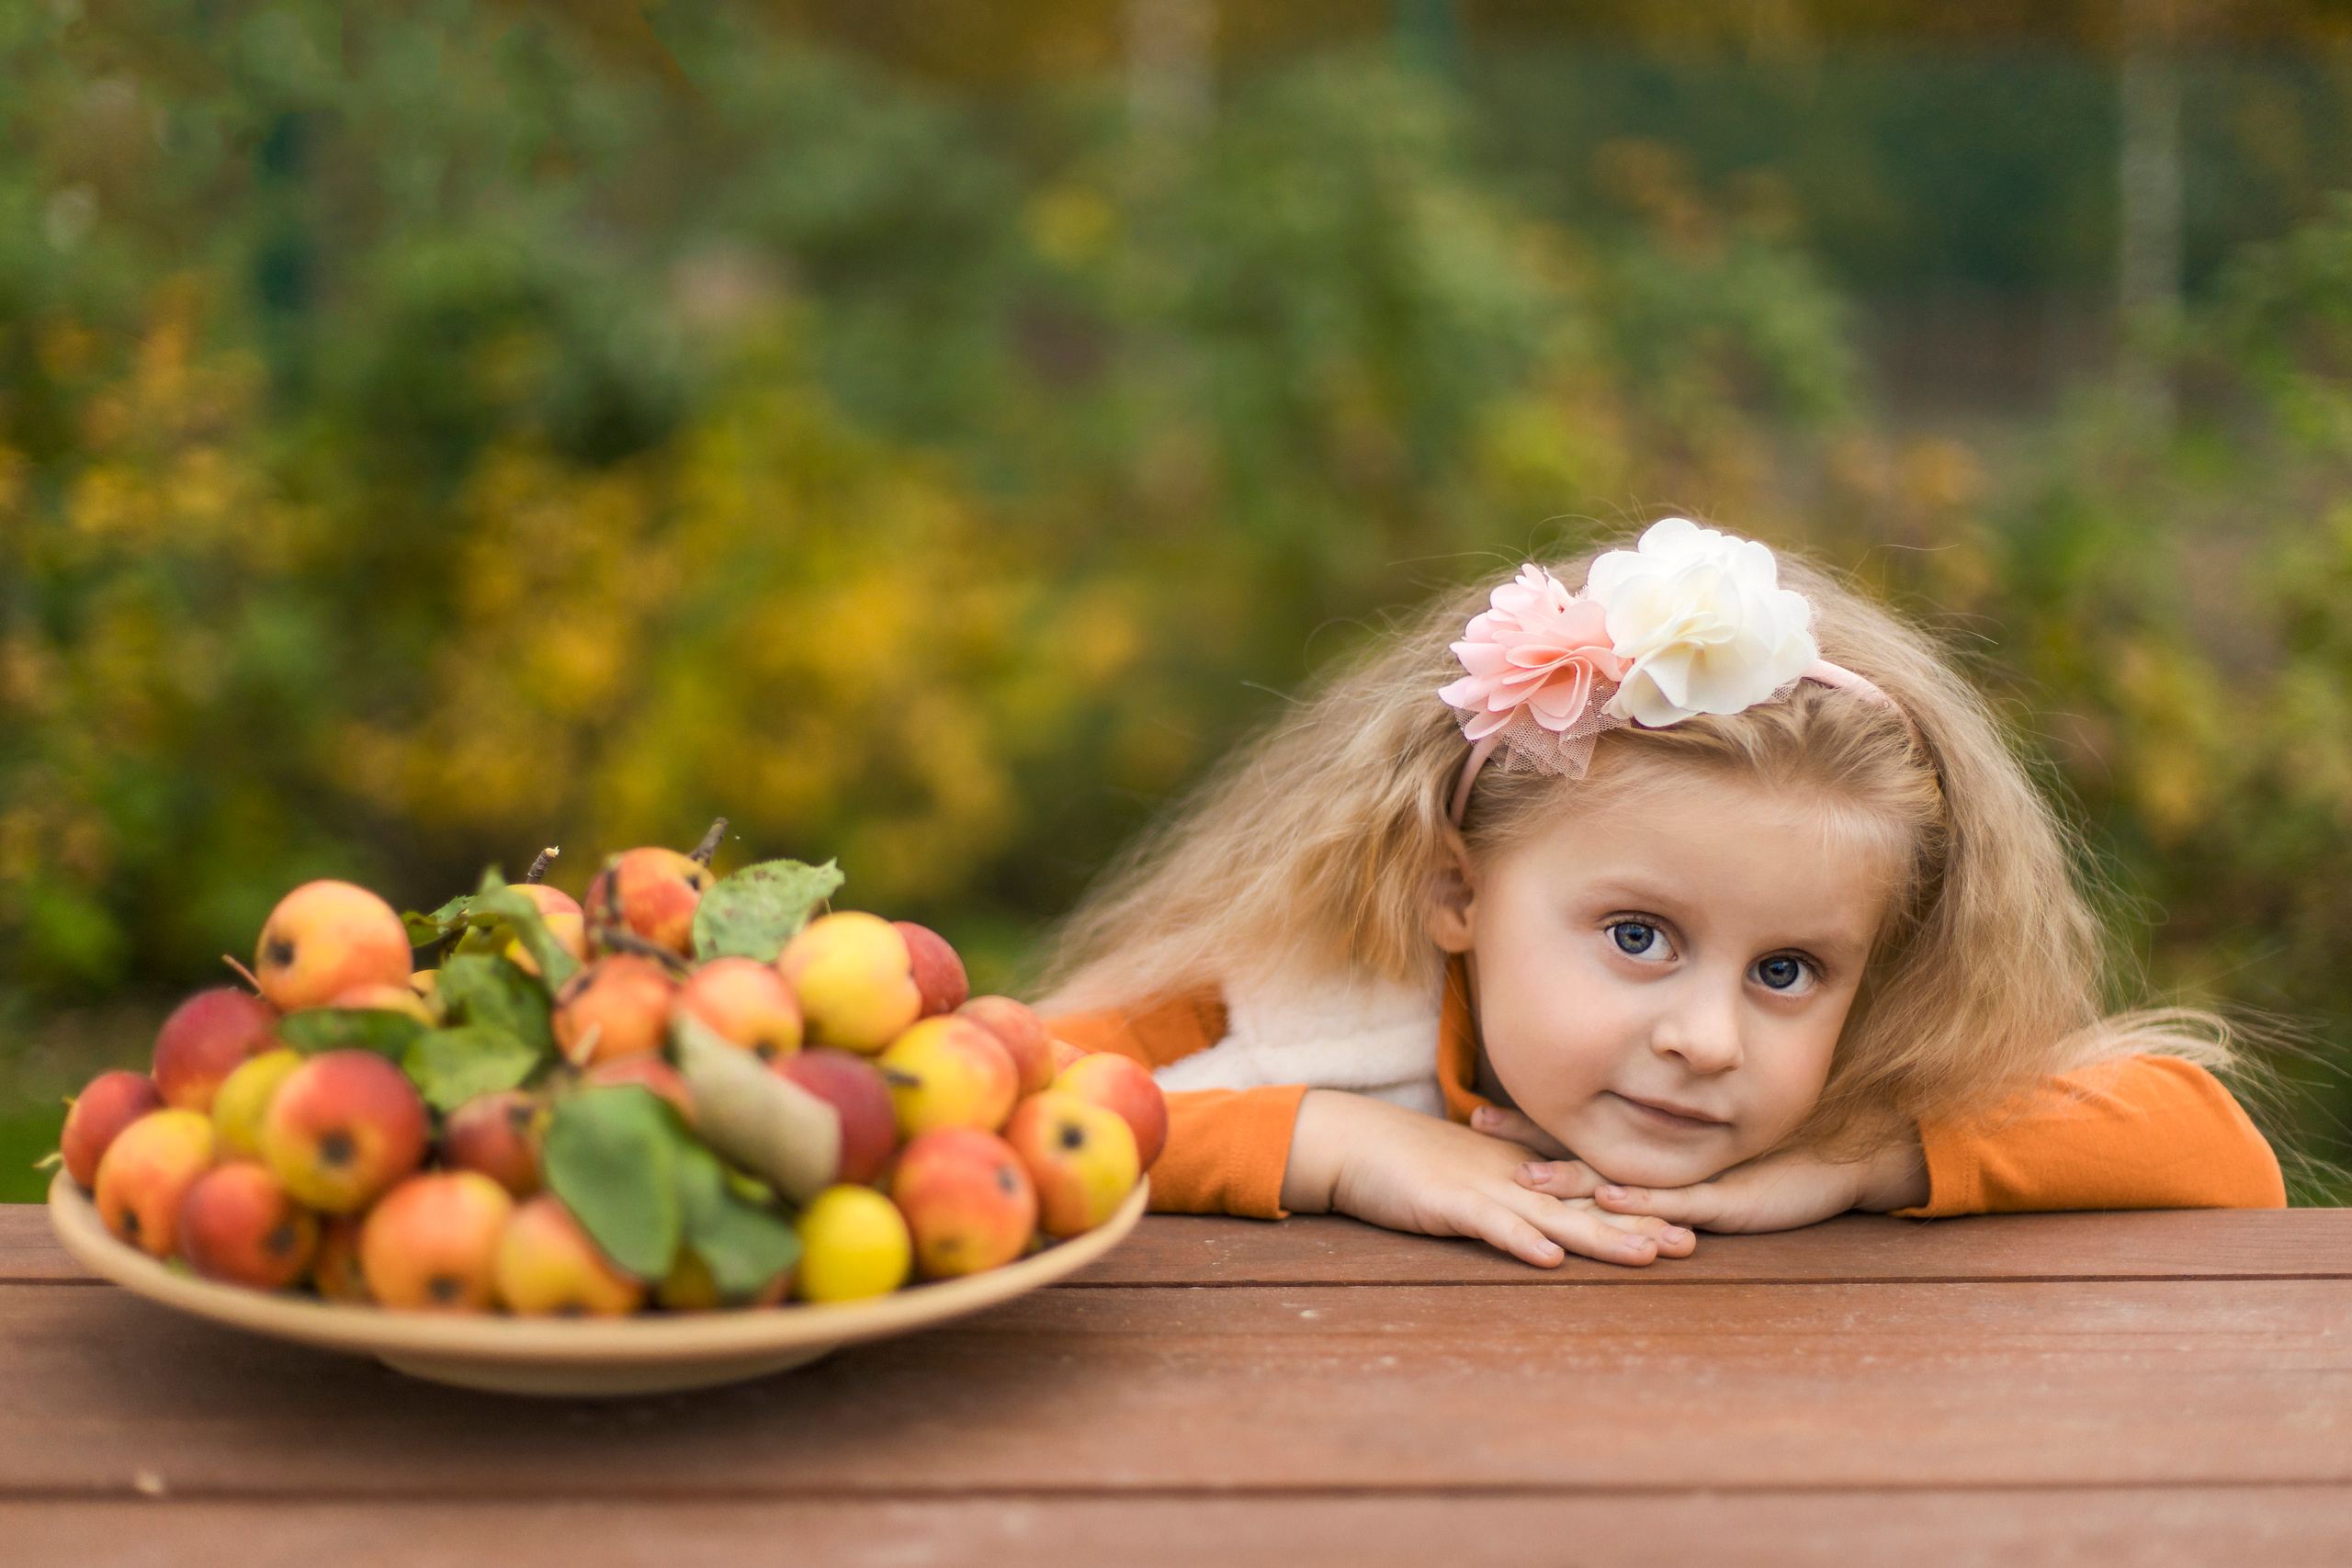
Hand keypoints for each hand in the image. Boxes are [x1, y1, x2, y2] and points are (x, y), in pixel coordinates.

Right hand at [1280, 1090, 1697, 1268]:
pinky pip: (1491, 1224)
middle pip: (1585, 1202)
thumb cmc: (1406, 1162)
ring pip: (1553, 1214)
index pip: (1587, 1189)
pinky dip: (1521, 1239)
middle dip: (1638, 1222)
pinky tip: (1550, 1258)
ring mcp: (1483, 1187)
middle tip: (1692, 1242)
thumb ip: (1507, 1189)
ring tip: (1646, 1255)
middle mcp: (1513, 1176)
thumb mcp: (1467, 1175)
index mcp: (1520, 1170)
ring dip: (1600, 1236)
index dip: (1634, 1205)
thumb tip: (1542, 1216)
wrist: (1352, 1141)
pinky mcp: (1449, 1202)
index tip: (1684, 1220)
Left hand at [1508, 1123, 1929, 1234]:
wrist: (1835, 1168)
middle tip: (1478, 1125)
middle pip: (1585, 1150)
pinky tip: (1609, 1202)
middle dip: (1530, 1141)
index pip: (1578, 1136)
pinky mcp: (1725, 1203)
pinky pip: (1677, 1205)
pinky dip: (1640, 1205)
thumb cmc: (1768, 1169)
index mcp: (1653, 1154)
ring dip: (1571, 1179)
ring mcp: (1693, 1182)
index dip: (1531, 1126)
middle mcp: (1665, 1163)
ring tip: (1525, 1179)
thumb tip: (1596, 1178)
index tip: (1478, 1112)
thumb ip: (1654, 1172)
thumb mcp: (1701, 1172)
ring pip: (1621, 1180)